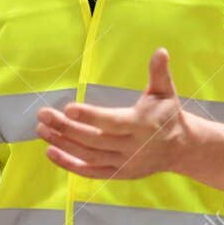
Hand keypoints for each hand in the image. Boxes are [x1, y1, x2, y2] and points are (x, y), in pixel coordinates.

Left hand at [36, 48, 188, 179]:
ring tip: (42, 130)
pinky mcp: (118, 173)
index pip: (112, 122)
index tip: (68, 109)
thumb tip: (161, 51)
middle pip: (94, 140)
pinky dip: (70, 164)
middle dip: (66, 128)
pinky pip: (91, 172)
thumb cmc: (168, 115)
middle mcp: (132, 147)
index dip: (90, 117)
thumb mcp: (166, 92)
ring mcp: (124, 163)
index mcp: (142, 125)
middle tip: (43, 115)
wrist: (181, 149)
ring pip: (88, 155)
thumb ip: (159, 73)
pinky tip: (51, 152)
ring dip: (63, 144)